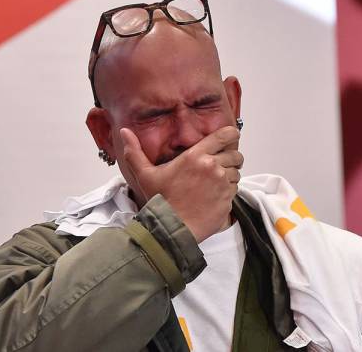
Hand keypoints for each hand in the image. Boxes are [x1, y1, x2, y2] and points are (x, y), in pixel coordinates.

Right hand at [121, 125, 243, 241]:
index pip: (225, 136)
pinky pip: (235, 190)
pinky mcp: (228, 200)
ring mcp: (222, 184)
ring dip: (230, 175)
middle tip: (221, 165)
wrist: (171, 229)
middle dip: (231, 158)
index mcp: (196, 156)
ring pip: (236, 173)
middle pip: (236, 155)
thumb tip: (124, 131)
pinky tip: (215, 196)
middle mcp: (213, 167)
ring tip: (216, 183)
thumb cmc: (160, 201)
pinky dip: (228, 191)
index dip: (230, 135)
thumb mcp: (145, 175)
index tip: (228, 138)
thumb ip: (135, 152)